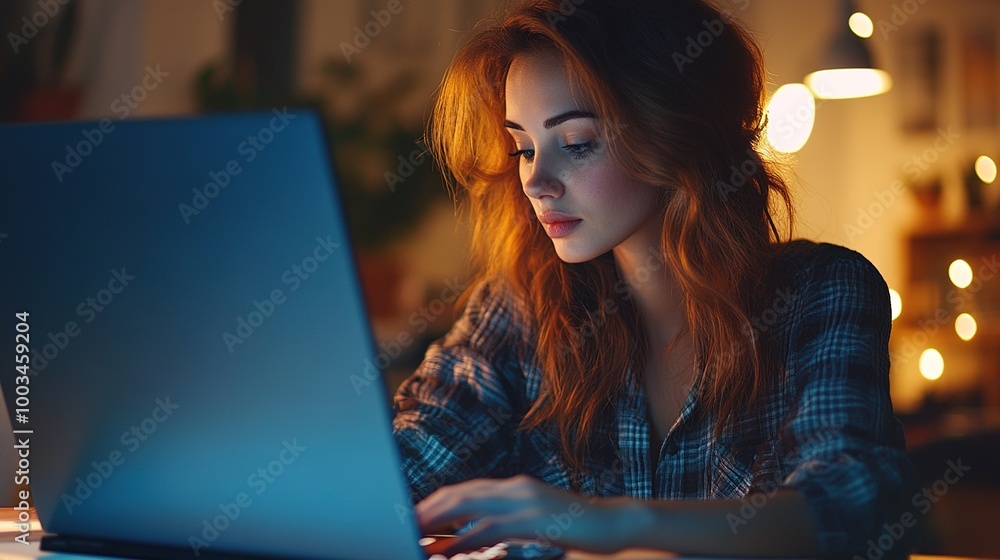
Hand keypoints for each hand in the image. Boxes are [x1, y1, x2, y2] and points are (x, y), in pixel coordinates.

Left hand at [415, 474, 631, 554]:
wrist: (614, 522)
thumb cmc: (574, 527)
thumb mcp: (534, 522)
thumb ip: (504, 525)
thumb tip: (471, 537)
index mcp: (513, 487)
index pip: (465, 490)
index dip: (436, 502)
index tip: (414, 517)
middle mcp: (515, 488)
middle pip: (459, 494)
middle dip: (428, 509)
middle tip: (403, 525)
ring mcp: (525, 502)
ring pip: (469, 507)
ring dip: (438, 522)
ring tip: (414, 536)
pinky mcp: (534, 520)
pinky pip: (490, 530)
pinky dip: (464, 540)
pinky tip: (447, 550)